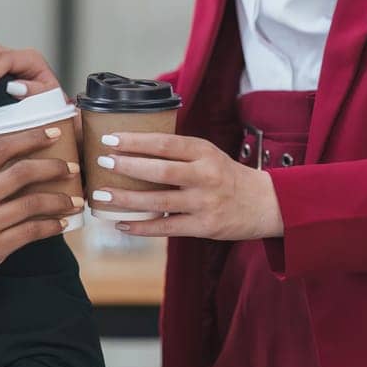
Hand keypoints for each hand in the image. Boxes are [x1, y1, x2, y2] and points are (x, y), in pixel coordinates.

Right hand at [0, 128, 82, 337]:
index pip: (0, 149)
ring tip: (74, 200)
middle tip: (71, 168)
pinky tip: (61, 224)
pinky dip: (51, 226)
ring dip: (59, 199)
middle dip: (53, 167)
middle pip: (21, 171)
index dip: (30, 138)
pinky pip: (30, 231)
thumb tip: (17, 173)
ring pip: (31, 202)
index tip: (53, 133)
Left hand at [90, 132, 283, 240]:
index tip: (110, 138)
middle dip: (127, 166)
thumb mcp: (208, 154)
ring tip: (102, 196)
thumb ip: (178, 151)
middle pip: (160, 171)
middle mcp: (205, 176)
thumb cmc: (226, 175)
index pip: (165, 143)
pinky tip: (121, 223)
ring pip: (159, 201)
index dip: (136, 140)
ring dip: (127, 199)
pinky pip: (167, 228)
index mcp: (204, 152)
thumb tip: (132, 147)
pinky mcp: (204, 228)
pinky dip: (142, 227)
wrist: (264, 203)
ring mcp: (205, 203)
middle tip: (101, 162)